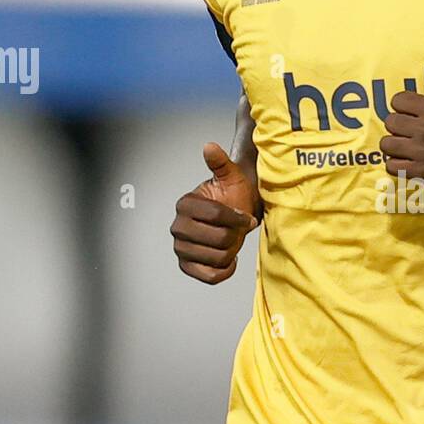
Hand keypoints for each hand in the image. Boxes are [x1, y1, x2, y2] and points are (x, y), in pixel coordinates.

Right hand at [170, 143, 259, 284]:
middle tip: (238, 229)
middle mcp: (177, 227)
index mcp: (184, 204)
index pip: (216, 216)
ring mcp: (180, 248)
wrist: (236, 213)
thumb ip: (220, 163)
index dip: (237, 218)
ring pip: (218, 258)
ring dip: (232, 251)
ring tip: (232, 240)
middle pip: (219, 240)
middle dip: (235, 235)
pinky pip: (210, 277)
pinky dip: (225, 270)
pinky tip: (229, 258)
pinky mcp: (187, 266)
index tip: (246, 217)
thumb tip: (210, 147)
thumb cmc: (234, 194)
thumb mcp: (231, 176)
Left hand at [379, 40, 423, 189]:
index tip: (410, 110)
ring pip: (387, 144)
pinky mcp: (422, 171)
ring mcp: (422, 151)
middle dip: (397, 124)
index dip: (402, 105)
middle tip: (407, 128)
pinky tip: (404, 160)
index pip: (398, 101)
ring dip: (393, 144)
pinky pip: (392, 166)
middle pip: (390, 121)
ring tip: (403, 144)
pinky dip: (395, 164)